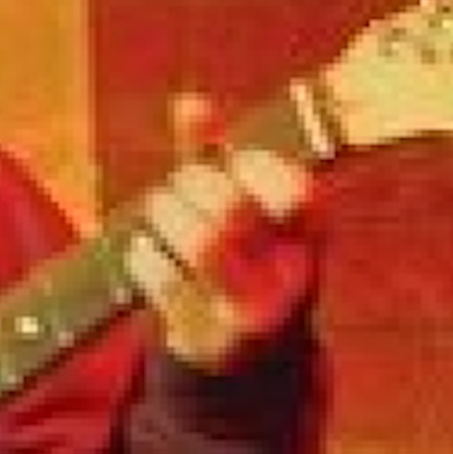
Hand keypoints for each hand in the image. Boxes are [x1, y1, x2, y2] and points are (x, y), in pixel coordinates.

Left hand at [124, 94, 319, 372]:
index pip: (296, 190)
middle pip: (233, 209)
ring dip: (167, 216)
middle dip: (194, 186)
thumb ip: (215, 154)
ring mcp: (254, 310)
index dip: (256, 167)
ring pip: (200, 244)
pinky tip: (144, 250)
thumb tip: (189, 102)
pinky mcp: (213, 338)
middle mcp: (291, 275)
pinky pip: (167, 282)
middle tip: (179, 185)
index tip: (232, 161)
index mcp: (308, 236)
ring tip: (160, 213)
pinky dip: (146, 256)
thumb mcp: (239, 206)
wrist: (239, 350)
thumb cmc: (238, 257)